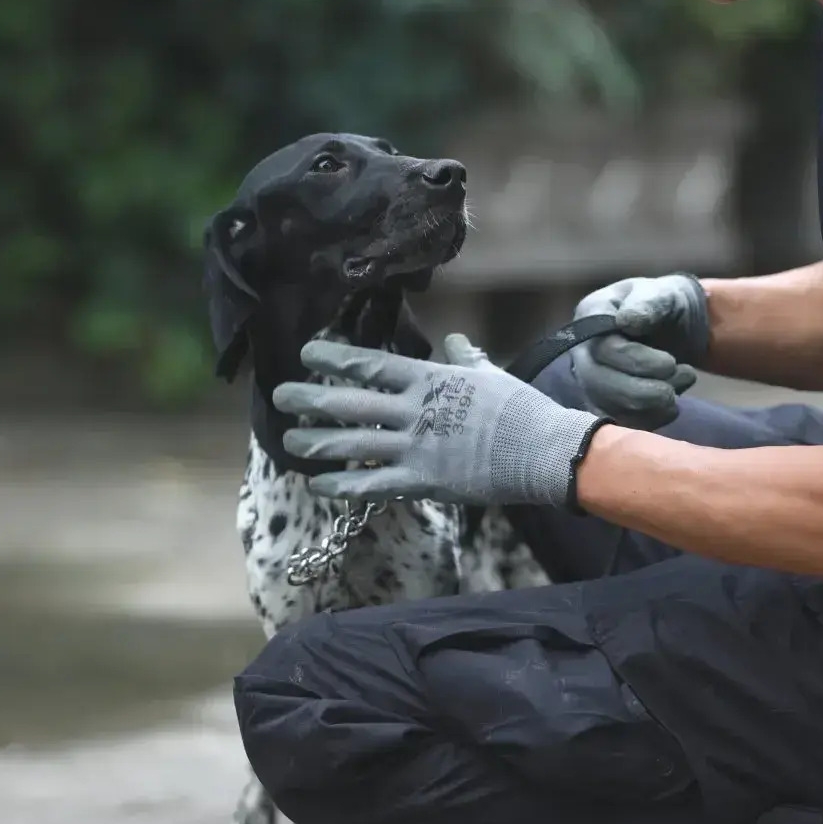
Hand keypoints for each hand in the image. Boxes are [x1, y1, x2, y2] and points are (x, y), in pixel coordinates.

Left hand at [273, 334, 604, 506]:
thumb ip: (465, 358)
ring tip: (290, 442)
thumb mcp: (490, 375)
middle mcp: (414, 411)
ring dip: (318, 442)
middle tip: (279, 395)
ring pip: (354, 443)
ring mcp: (416, 448)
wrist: (543, 452)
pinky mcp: (424, 480)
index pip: (371, 365)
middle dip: (311, 399)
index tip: (307, 353)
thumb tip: (455, 339)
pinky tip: (319, 484)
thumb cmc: (520, 409)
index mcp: (428, 380)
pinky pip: (374, 483)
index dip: (336, 358)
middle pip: (351, 403)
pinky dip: (344, 484)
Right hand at [571, 273, 708, 426]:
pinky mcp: (604, 403)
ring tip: (683, 385)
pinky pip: (619, 423)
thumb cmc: (666, 304)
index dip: (636, 361)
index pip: (602, 348)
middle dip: (643, 391)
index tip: (671, 362)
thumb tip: (628, 321)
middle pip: (598, 383)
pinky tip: (672, 406)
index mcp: (592, 316)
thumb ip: (649, 302)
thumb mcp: (664, 294)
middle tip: (684, 378)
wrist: (673, 325)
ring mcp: (591, 380)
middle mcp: (583, 351)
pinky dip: (650, 420)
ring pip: (607, 408)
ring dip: (651, 406)